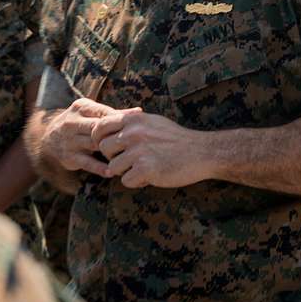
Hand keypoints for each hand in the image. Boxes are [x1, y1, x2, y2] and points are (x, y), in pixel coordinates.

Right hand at [41, 98, 138, 176]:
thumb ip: (112, 113)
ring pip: (94, 145)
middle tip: (135, 142)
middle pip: (99, 128)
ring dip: (111, 151)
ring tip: (128, 157)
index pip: (104, 113)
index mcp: (81, 107)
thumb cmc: (78, 121)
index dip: (121, 119)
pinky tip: (113, 171)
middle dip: (116, 135)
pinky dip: (100, 168)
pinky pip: (87, 163)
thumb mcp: (90, 111)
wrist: (48, 137)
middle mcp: (73, 123)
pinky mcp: (69, 157)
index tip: (138, 124)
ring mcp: (70, 140)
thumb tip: (139, 112)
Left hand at [93, 110, 210, 188]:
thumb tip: (105, 126)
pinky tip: (150, 176)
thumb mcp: (151, 121)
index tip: (110, 148)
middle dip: (113, 157)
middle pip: (103, 149)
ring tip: (142, 168)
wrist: (201, 152)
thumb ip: (130, 123)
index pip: (100, 127)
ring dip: (125, 172)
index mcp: (133, 119)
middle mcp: (133, 133)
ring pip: (113, 168)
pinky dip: (137, 182)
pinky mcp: (145, 169)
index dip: (100, 139)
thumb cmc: (175, 138)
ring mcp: (139, 151)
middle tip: (129, 161)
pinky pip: (126, 181)